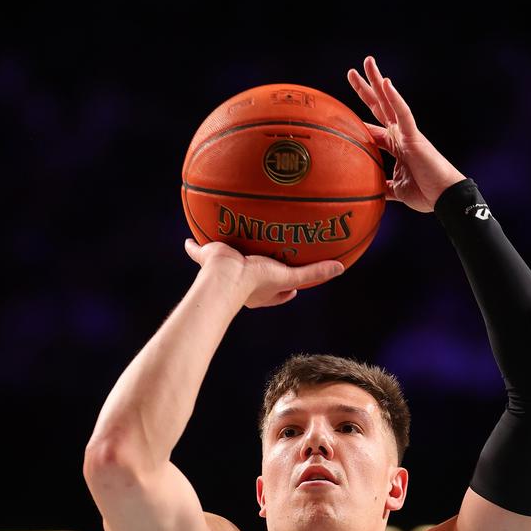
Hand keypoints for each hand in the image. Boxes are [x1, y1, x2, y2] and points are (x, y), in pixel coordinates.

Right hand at [184, 239, 343, 307]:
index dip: (286, 289)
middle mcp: (242, 281)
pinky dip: (193, 247)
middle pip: (254, 274)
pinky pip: (198, 250)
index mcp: (260, 290)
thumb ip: (313, 273)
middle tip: (266, 258)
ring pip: (228, 261)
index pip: (277, 291)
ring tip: (230, 242)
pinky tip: (188, 240)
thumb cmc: (255, 281)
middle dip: (259, 267)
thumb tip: (341, 268)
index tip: (294, 284)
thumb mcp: (288, 275)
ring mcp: (223, 269)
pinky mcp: (208, 257)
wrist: (225, 277)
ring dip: (228, 254)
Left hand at [347, 56, 465, 212]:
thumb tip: (368, 191)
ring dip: (378, 81)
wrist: (444, 199)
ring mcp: (407, 133)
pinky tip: (386, 83)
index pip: (372, 128)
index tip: (340, 112)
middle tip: (352, 71)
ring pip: (390, 102)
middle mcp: (400, 135)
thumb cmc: (425, 193)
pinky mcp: (415, 137)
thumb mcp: (395, 190)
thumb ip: (382, 186)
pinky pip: (404, 114)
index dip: (357, 120)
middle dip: (366, 89)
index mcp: (395, 146)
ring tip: (367, 62)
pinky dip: (395, 99)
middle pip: (379, 106)